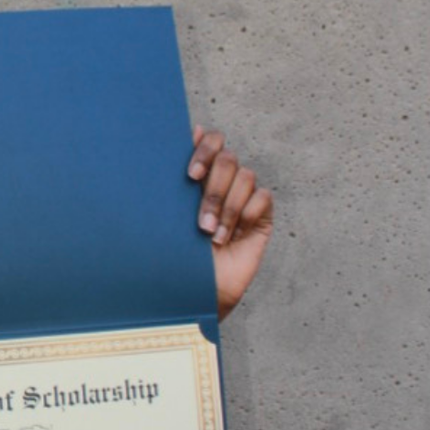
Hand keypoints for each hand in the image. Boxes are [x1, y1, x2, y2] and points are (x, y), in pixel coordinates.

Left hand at [188, 125, 274, 317]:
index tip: (191, 176)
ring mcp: (243, 198)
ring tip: (213, 235)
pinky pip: (262, 197)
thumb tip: (181, 139)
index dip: (205, 149)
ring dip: (228, 209)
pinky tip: (234, 237)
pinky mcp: (260, 216)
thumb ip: (170, 181)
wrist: (195, 291)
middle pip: (228, 158)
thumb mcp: (168, 217)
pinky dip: (246, 215)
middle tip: (201, 222)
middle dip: (214, 191)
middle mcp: (222, 181)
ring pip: (246, 176)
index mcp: (199, 175)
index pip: (211, 140)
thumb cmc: (176, 254)